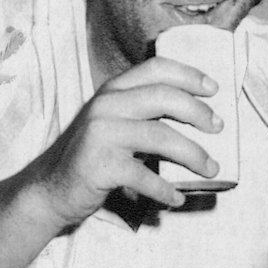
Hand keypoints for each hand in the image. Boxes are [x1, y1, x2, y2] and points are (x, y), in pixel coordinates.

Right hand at [24, 56, 221, 232]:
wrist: (49, 189)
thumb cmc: (90, 157)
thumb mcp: (112, 123)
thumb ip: (142, 112)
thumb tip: (198, 117)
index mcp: (111, 91)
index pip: (156, 68)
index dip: (189, 75)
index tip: (214, 89)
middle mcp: (106, 106)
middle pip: (164, 97)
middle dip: (199, 112)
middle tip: (218, 128)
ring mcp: (101, 134)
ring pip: (161, 137)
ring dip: (193, 155)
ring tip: (211, 169)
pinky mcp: (101, 166)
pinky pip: (146, 176)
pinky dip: (166, 190)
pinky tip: (176, 199)